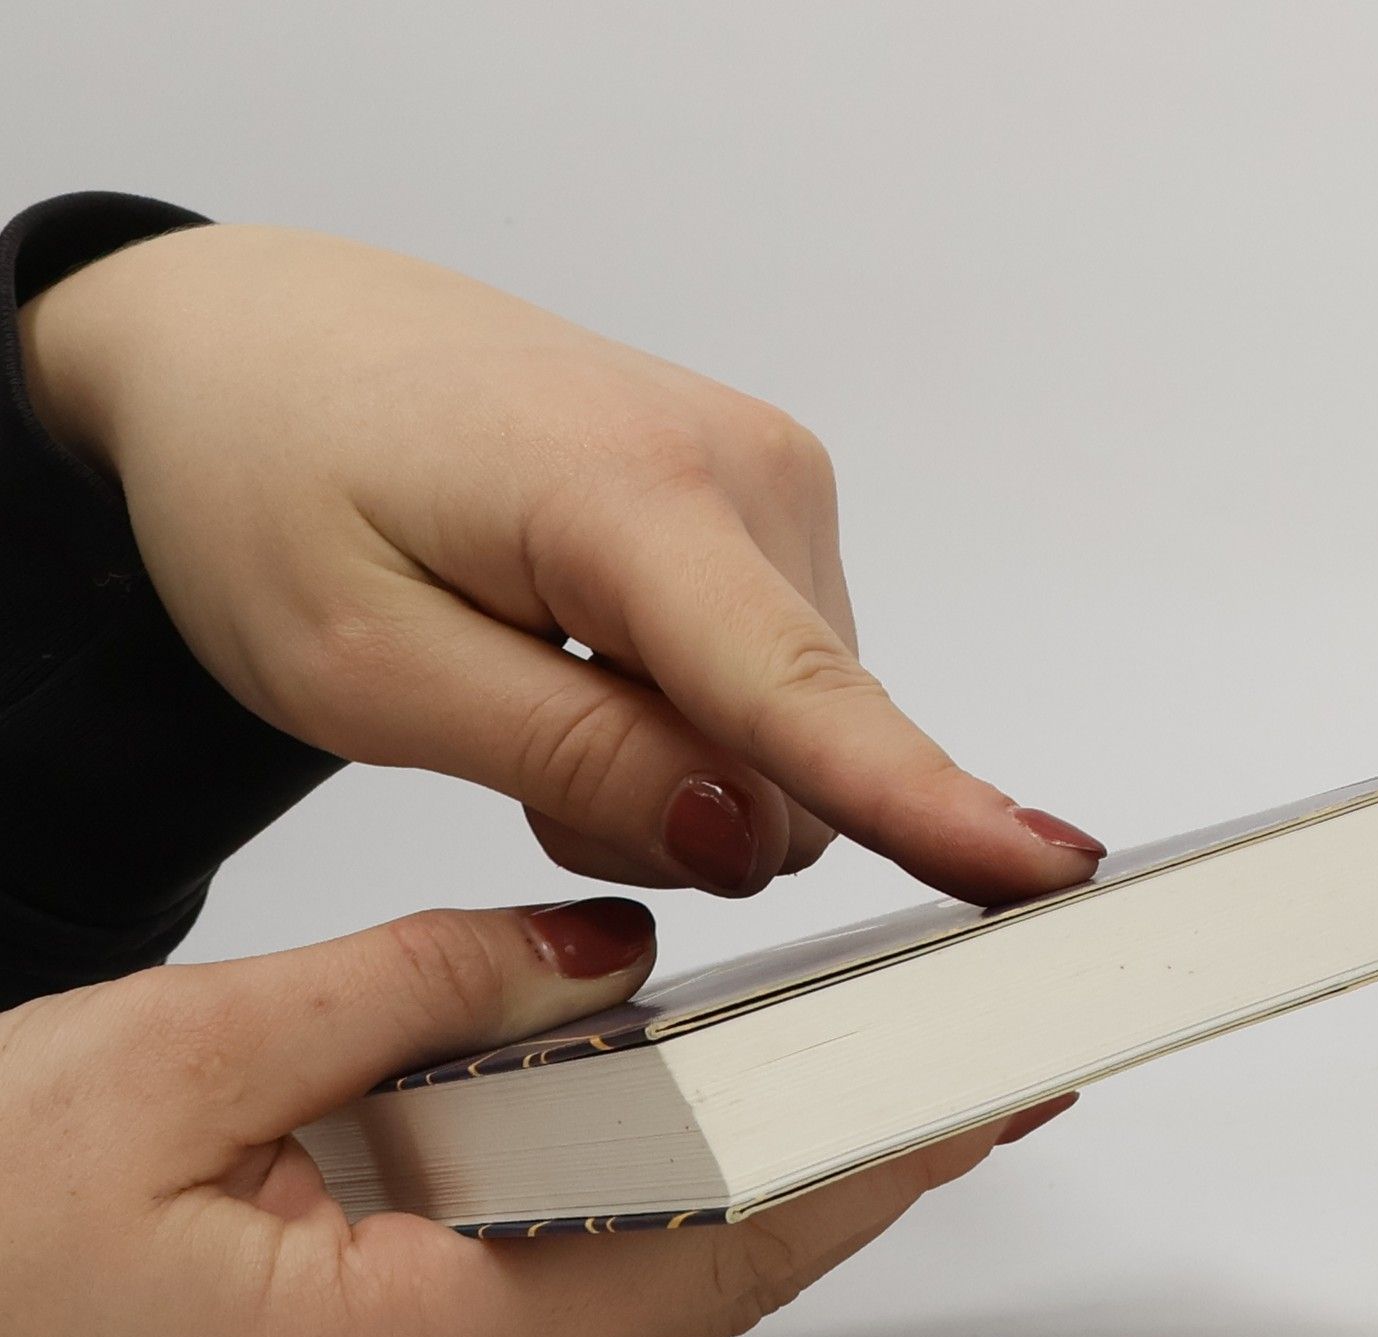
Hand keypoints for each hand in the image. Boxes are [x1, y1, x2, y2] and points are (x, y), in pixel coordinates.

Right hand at [0, 899, 1069, 1336]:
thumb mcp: (171, 1065)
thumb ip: (412, 991)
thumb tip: (596, 954)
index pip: (714, 1250)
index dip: (865, 1159)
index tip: (982, 1085)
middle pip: (701, 1280)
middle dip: (838, 1170)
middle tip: (959, 1065)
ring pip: (632, 1284)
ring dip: (737, 1181)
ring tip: (849, 1072)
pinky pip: (545, 1284)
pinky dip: (622, 1198)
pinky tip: (662, 1119)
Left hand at [18, 223, 1103, 904]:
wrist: (255, 348)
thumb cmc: (270, 478)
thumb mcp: (367, 666)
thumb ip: (573, 757)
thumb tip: (752, 834)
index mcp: (631, 492)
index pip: (799, 694)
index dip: (923, 804)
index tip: (1046, 872)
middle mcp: (747, 471)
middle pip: (797, 756)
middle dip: (679, 813)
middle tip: (516, 754)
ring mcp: (771, 481)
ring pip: (790, 736)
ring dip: (673, 767)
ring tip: (533, 688)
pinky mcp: (768, 504)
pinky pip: (773, 686)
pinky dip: (683, 716)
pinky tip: (582, 659)